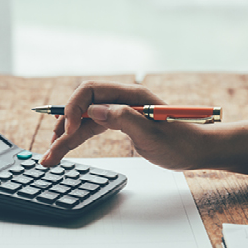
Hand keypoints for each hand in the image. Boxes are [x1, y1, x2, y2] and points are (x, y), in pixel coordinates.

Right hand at [40, 81, 209, 170]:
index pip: (90, 91)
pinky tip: (65, 148)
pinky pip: (93, 128)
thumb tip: (94, 111)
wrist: (197, 151)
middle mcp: (122, 100)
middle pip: (83, 106)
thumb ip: (124, 119)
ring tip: (50, 156)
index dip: (75, 109)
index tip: (71, 132)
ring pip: (85, 120)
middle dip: (63, 126)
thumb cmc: (181, 142)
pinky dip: (78, 139)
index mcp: (131, 95)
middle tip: (50, 150)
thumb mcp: (152, 133)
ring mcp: (120, 112)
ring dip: (66, 137)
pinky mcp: (120, 124)